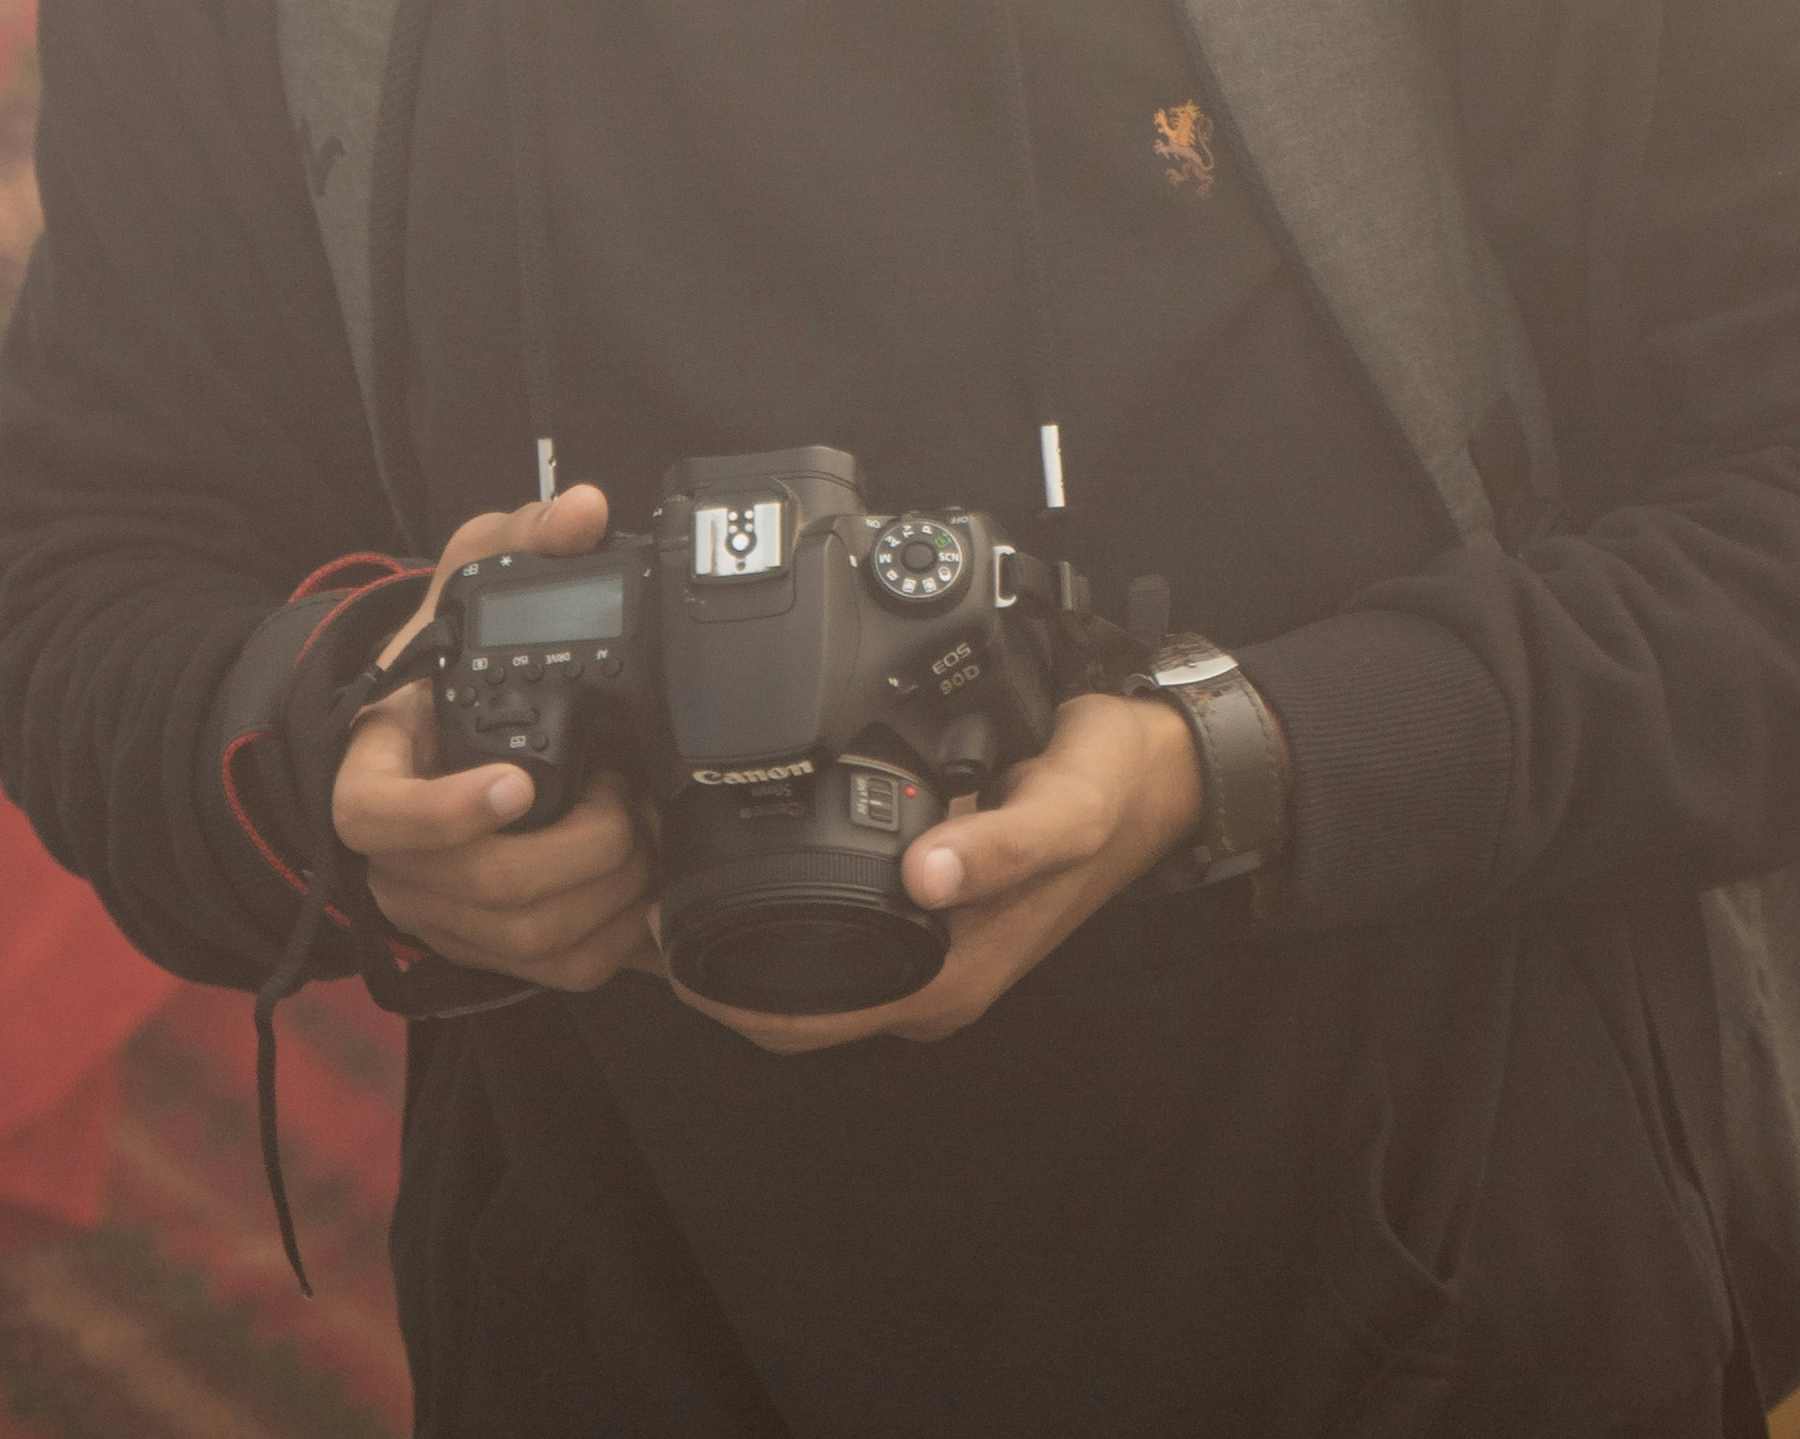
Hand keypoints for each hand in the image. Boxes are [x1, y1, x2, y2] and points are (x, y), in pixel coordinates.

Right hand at [337, 484, 655, 992]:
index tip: (517, 782)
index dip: (447, 812)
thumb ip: (516, 537)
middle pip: (480, 884)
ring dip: (608, 892)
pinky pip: (558, 970)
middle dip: (579, 848)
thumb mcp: (463, 586)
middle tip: (627, 801)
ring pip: (527, 937)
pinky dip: (619, 939)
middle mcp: (397, 858)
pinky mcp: (489, 946)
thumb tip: (581, 512)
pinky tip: (650, 890)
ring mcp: (440, 910)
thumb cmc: (439, 669)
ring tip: (646, 836)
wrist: (426, 739)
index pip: (378, 816)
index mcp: (373, 772)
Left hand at [675, 684, 1208, 1053]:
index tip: (658, 935)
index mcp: (951, 975)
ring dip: (737, 954)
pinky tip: (744, 873)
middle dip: (710, 980)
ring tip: (672, 890)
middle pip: (790, 1012)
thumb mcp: (1066, 808)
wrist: (1154, 777)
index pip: (805, 1021)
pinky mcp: (928, 925)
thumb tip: (925, 877)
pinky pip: (834, 945)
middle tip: (644, 906)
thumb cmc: (1109, 790)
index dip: (721, 994)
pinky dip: (779, 925)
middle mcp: (933, 982)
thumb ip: (1000, 846)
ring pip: (807, 981)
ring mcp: (929, 959)